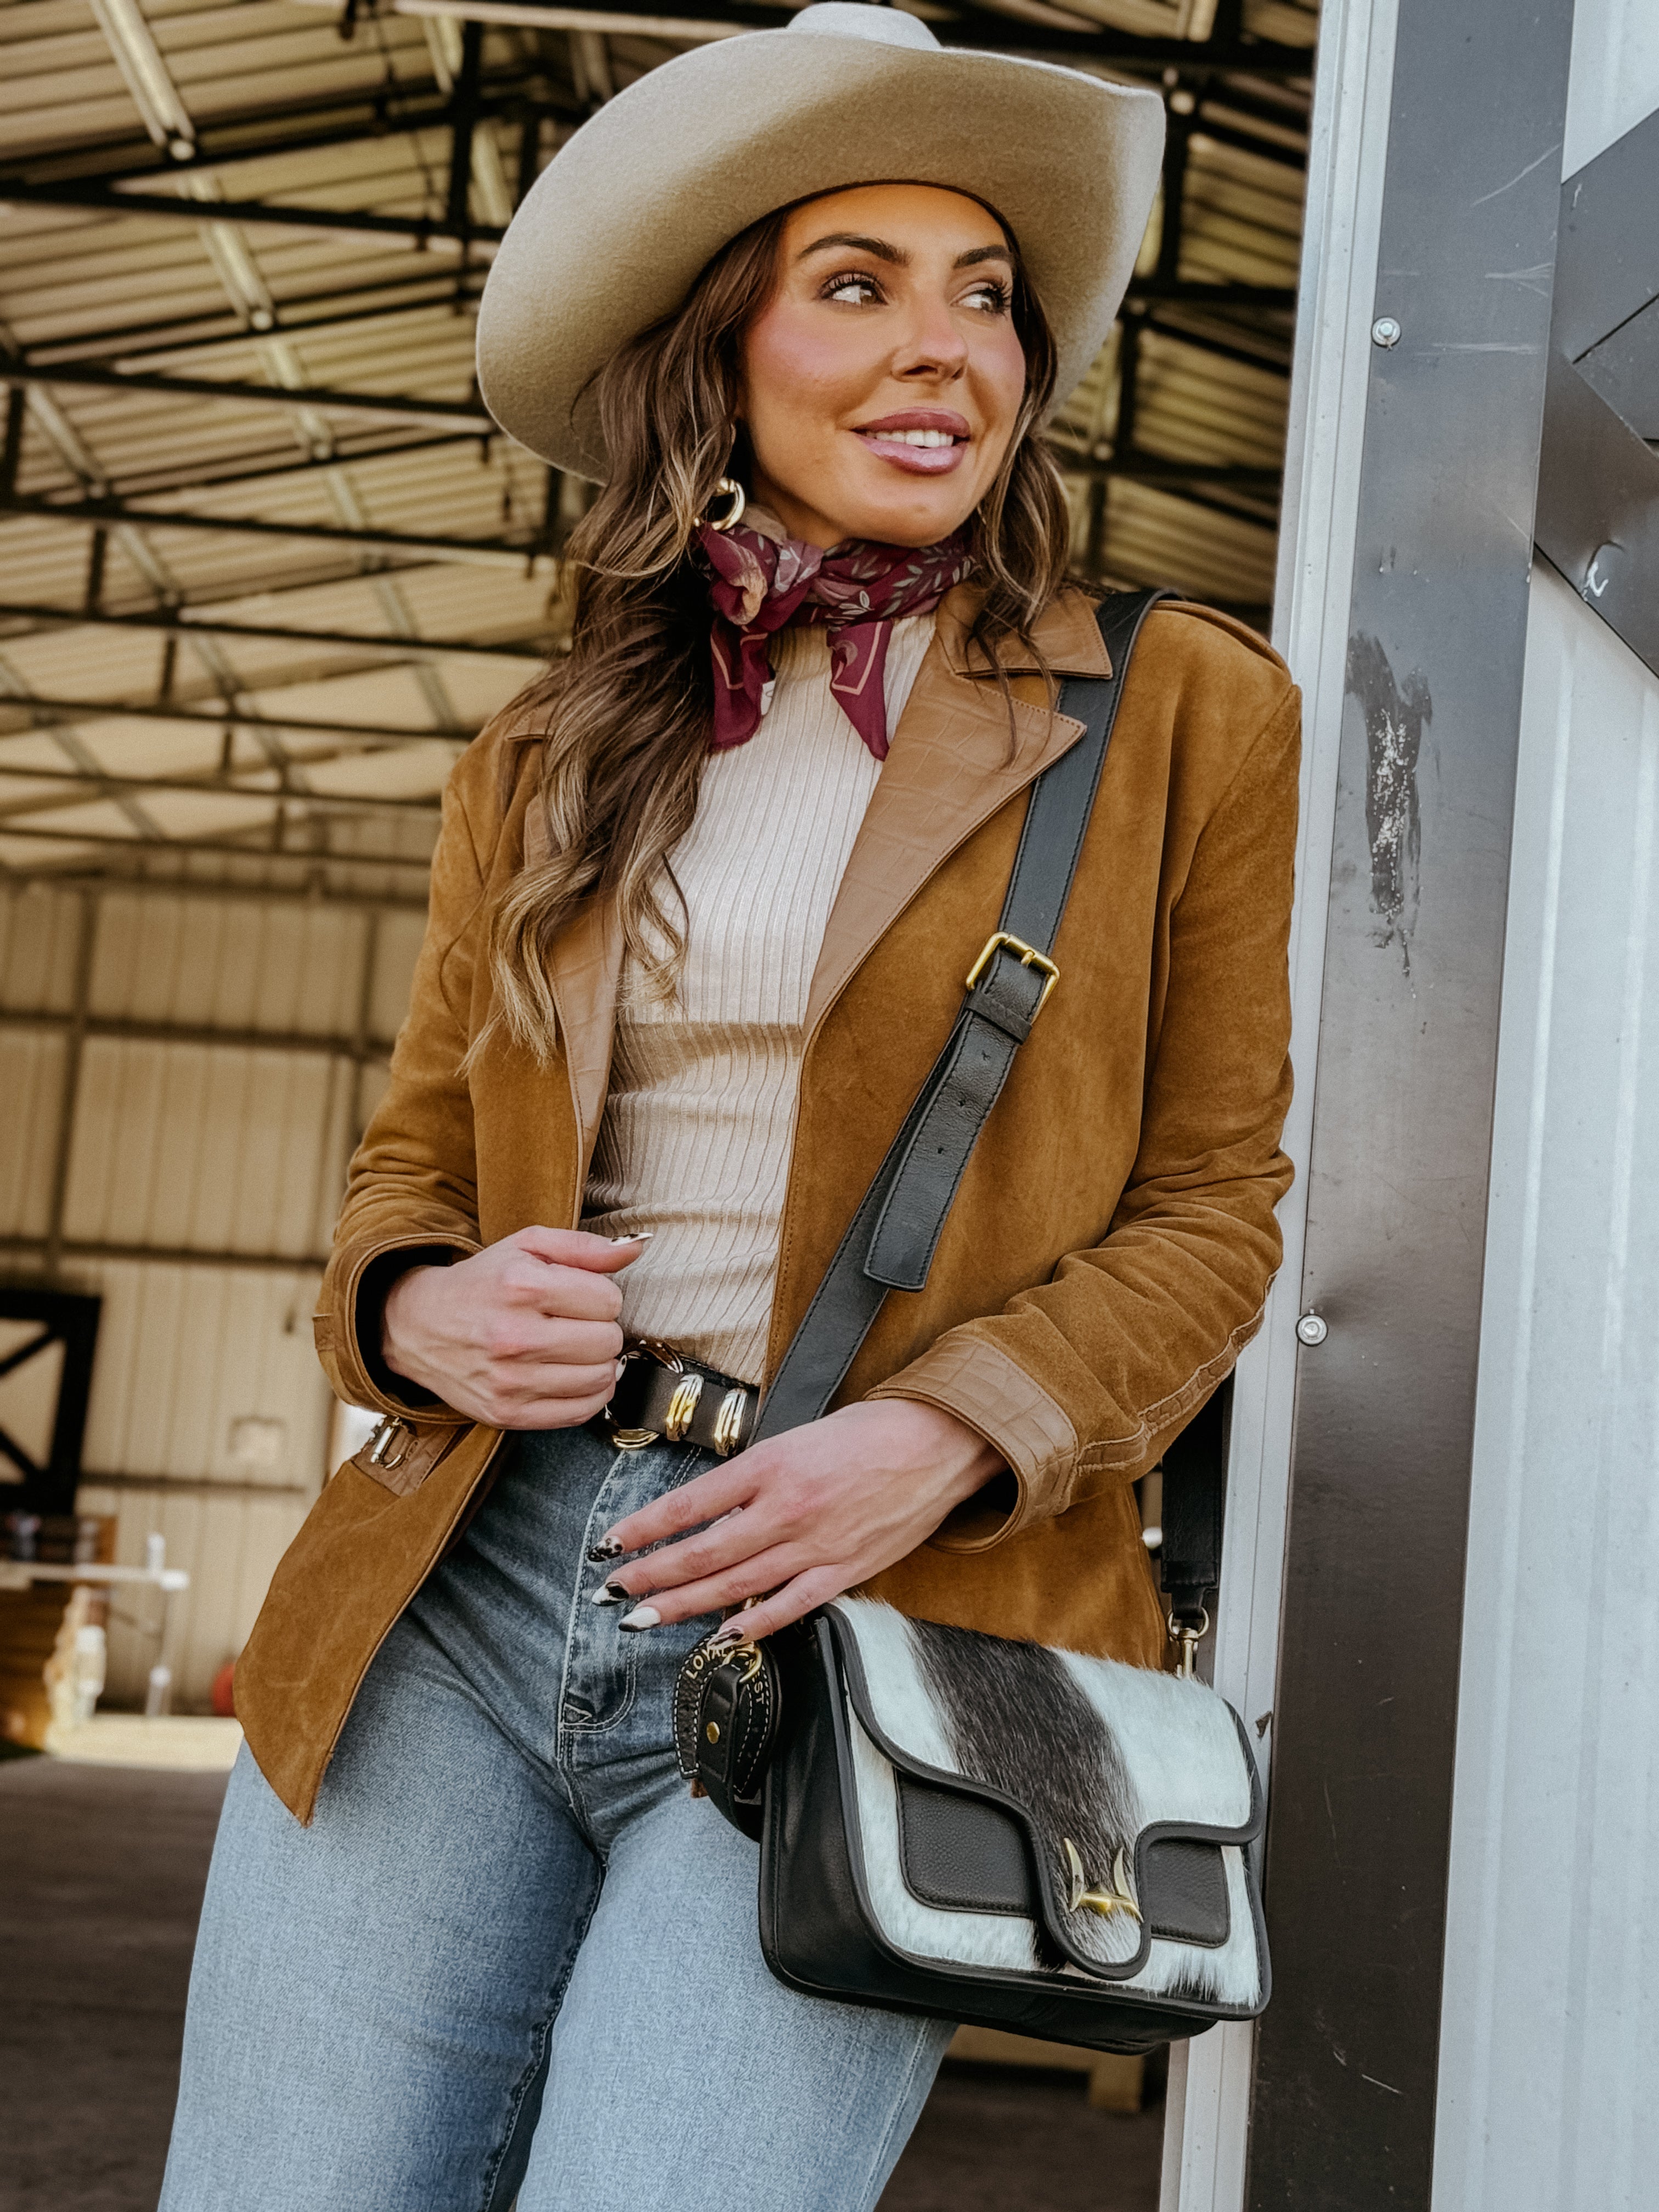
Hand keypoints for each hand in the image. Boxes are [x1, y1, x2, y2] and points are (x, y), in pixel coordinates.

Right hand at [380, 1226, 645, 1428]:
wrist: (418, 1326)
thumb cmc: (482, 1282)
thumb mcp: (527, 1246)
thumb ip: (585, 1246)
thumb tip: (639, 1249)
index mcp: (521, 1287)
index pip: (608, 1300)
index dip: (601, 1295)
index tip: (581, 1296)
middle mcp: (514, 1337)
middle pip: (608, 1341)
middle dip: (602, 1329)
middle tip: (578, 1323)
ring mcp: (510, 1381)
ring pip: (600, 1379)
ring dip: (599, 1363)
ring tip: (576, 1349)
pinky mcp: (507, 1414)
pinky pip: (580, 1412)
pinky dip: (589, 1394)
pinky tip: (573, 1375)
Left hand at [593, 1399, 1005, 1637]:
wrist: (936, 1442)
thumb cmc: (868, 1432)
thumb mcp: (797, 1438)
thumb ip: (753, 1478)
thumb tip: (710, 1514)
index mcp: (770, 1465)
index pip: (689, 1504)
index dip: (643, 1529)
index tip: (611, 1544)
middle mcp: (786, 1508)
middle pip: (701, 1552)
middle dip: (650, 1575)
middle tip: (613, 1591)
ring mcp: (815, 1546)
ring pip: (734, 1585)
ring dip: (682, 1604)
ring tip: (643, 1617)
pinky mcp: (843, 1571)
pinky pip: (787, 1606)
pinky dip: (749, 1625)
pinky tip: (719, 1638)